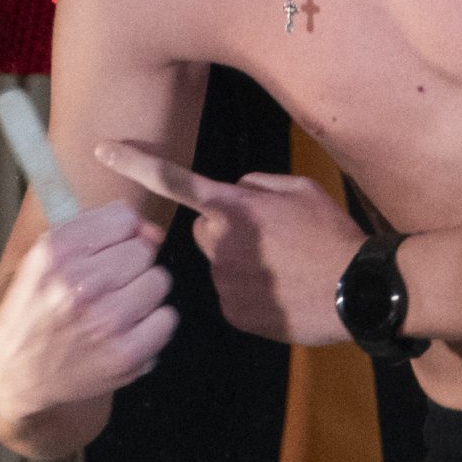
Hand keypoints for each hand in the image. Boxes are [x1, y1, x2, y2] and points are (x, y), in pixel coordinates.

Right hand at [0, 197, 176, 449]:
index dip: (121, 232)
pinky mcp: (124, 354)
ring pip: (159, 281)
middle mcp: (80, 283)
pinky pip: (167, 319)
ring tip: (115, 308)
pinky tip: (128, 329)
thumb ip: (95, 230)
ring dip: (142, 293)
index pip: (124, 218)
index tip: (109, 249)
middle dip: (130, 263)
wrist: (14, 373)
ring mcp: (105, 320)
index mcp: (57, 252)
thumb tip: (151, 231)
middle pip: (142, 250)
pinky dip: (153, 324)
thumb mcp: (43, 256)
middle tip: (106, 285)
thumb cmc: (33, 310)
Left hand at [95, 141, 364, 344]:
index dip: (136, 162)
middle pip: (204, 231)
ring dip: (240, 266)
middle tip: (270, 242)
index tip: (102, 149)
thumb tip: (234, 192)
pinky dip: (249, 295)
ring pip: (218, 266)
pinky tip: (281, 294)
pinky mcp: (233, 312)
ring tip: (283, 271)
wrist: (359, 291)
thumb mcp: (301, 191)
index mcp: (236, 206)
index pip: (175, 179)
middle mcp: (222, 242)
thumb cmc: (333, 235)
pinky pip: (230, 296)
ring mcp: (225, 280)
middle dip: (225, 233)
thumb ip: (257, 185)